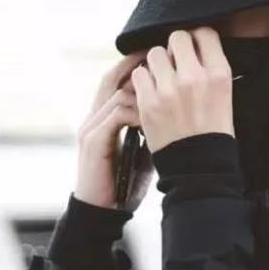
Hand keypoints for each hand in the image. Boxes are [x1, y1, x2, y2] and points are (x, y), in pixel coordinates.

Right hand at [75, 51, 153, 210]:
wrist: (102, 212)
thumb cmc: (123, 184)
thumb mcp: (140, 152)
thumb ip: (150, 130)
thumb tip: (177, 115)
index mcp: (103, 117)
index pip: (118, 80)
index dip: (138, 66)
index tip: (163, 57)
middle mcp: (93, 117)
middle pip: (113, 77)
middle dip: (139, 65)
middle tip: (164, 58)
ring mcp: (91, 127)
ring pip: (117, 94)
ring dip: (144, 91)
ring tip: (167, 89)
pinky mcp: (93, 141)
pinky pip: (116, 115)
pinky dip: (136, 112)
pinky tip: (154, 116)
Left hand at [130, 27, 234, 152]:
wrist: (199, 169)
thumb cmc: (213, 133)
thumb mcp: (224, 97)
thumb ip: (210, 69)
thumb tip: (192, 45)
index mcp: (220, 75)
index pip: (204, 33)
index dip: (196, 39)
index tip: (193, 50)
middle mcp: (195, 78)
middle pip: (177, 38)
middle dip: (175, 48)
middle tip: (176, 65)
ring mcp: (170, 90)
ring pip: (155, 53)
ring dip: (157, 64)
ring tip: (163, 81)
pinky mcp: (149, 103)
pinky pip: (139, 74)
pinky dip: (143, 81)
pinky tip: (151, 93)